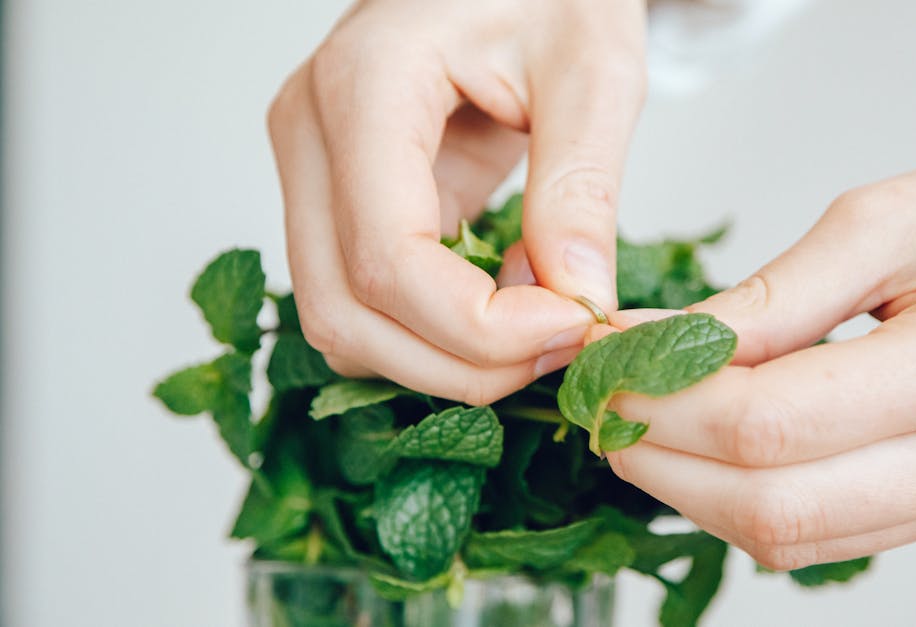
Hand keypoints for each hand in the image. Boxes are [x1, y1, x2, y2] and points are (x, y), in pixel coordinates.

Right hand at [267, 0, 645, 403]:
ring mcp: (313, 168)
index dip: (478, 326)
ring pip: (341, 322)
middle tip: (561, 348)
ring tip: (537, 327)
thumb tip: (578, 304)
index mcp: (363, 85)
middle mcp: (310, 131)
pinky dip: (432, 331)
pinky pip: (362, 299)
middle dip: (458, 362)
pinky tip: (507, 306)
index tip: (571, 328)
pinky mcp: (339, 198)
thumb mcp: (593, 70)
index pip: (386, 259)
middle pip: (345, 310)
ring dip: (440, 357)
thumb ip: (581, 187)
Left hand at [599, 120, 915, 569]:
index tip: (605, 366)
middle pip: (773, 506)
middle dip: (663, 460)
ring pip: (792, 539)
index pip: (775, 425)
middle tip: (602, 403)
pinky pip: (826, 537)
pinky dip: (746, 501)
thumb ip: (771, 298)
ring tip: (640, 423)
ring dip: (693, 492)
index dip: (666, 404)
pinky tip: (705, 449)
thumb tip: (658, 347)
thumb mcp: (886, 218)